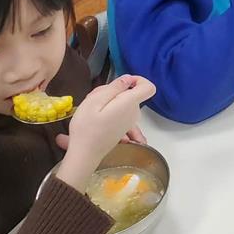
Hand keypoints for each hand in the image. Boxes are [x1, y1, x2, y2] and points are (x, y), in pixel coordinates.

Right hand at [54, 75, 155, 190]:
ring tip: (90, 109)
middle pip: (129, 93)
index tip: (122, 82)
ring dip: (107, 101)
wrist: (85, 154)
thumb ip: (114, 87)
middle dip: (113, 91)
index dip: (138, 80)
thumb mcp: (95, 100)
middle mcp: (134, 113)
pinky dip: (107, 111)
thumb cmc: (87, 127)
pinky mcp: (122, 128)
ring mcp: (129, 122)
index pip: (148, 87)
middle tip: (94, 98)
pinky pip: (118, 113)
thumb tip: (128, 79)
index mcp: (130, 104)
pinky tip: (94, 117)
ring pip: (121, 102)